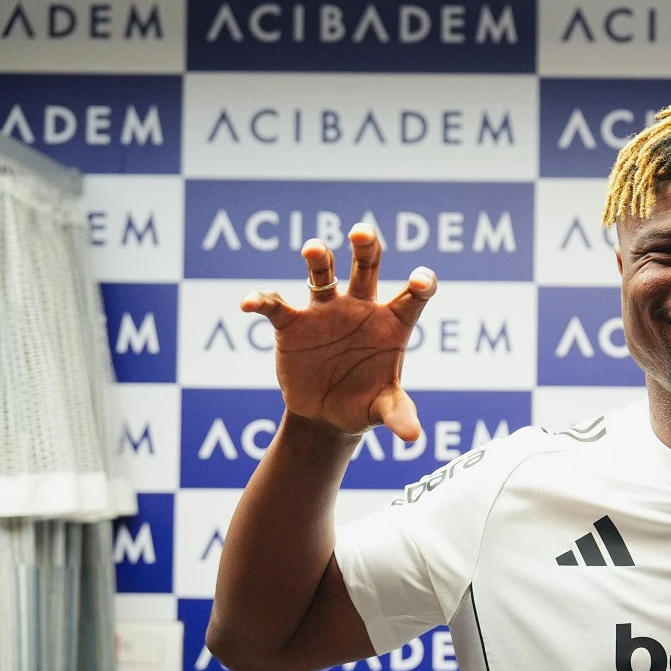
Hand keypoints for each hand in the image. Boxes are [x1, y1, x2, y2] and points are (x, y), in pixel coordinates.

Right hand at [241, 223, 437, 441]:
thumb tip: (412, 438)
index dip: (420, 284)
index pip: (412, 297)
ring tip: (313, 248)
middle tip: (362, 232)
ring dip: (318, 258)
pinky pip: (275, 305)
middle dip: (366, 247)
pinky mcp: (293, 323)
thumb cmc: (364, 404)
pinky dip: (261, 300)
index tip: (421, 281)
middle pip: (366, 267)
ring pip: (322, 274)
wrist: (326, 415)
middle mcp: (361, 309)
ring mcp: (326, 312)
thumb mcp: (383, 409)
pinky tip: (249, 303)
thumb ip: (398, 414)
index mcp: (392, 324)